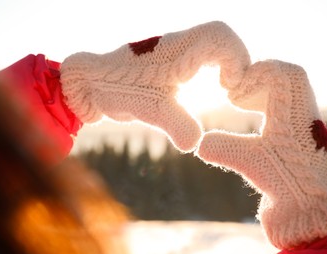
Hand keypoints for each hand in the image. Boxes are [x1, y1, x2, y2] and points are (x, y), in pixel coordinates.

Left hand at [60, 21, 249, 151]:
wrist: (90, 81)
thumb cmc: (117, 89)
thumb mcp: (148, 109)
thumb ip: (175, 123)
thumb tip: (196, 144)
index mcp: (176, 50)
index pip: (218, 36)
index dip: (235, 59)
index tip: (229, 87)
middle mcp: (178, 44)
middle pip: (220, 35)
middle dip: (235, 60)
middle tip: (231, 88)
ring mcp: (175, 50)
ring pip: (212, 42)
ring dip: (226, 63)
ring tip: (225, 88)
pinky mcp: (171, 60)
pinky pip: (202, 53)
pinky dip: (215, 67)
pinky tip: (211, 87)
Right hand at [197, 60, 326, 248]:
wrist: (316, 213)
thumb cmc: (290, 187)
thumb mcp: (254, 164)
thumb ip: (225, 149)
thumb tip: (198, 145)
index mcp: (298, 115)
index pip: (287, 75)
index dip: (260, 74)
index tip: (236, 94)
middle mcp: (304, 118)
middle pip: (290, 79)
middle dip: (261, 80)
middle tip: (238, 95)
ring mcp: (304, 130)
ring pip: (290, 95)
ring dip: (264, 94)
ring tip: (241, 104)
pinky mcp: (300, 143)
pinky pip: (288, 111)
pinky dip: (267, 109)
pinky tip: (250, 120)